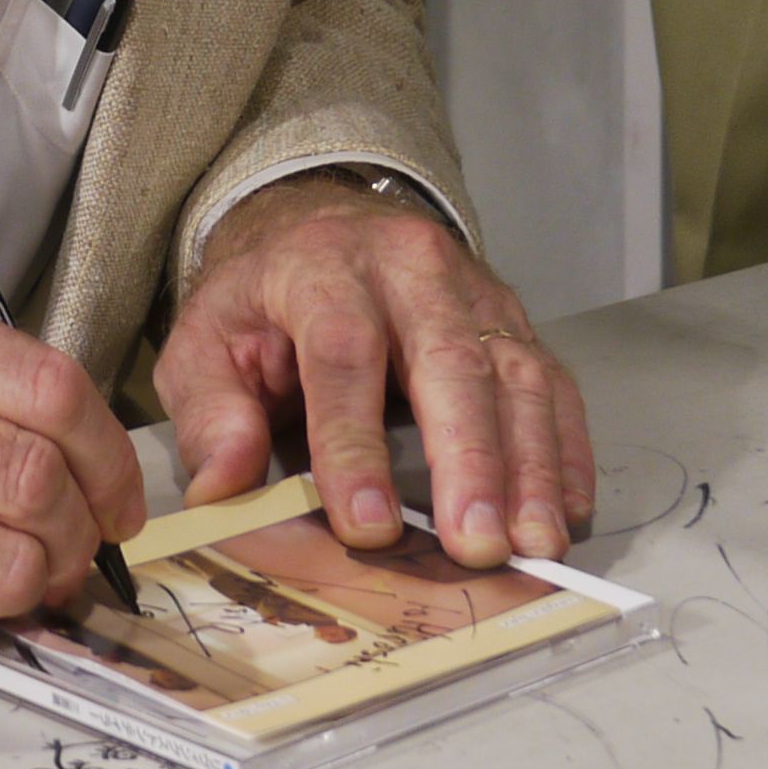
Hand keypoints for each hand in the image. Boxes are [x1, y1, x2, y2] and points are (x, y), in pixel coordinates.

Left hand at [157, 174, 595, 570]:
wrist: (319, 224)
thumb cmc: (262, 304)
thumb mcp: (204, 343)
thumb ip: (209, 414)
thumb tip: (223, 488)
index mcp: (320, 268)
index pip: (343, 353)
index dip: (353, 444)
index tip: (365, 525)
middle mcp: (409, 268)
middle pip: (449, 360)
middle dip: (467, 459)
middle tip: (473, 544)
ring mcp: (473, 292)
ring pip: (514, 374)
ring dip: (528, 465)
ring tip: (530, 544)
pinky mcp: (514, 322)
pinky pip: (554, 383)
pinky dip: (563, 449)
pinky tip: (563, 509)